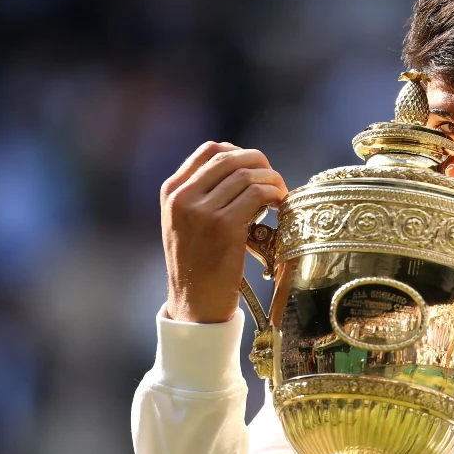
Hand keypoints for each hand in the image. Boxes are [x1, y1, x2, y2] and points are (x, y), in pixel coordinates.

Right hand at [160, 141, 287, 323]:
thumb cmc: (198, 265)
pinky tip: (280, 207)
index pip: (210, 150)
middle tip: (275, 182)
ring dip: (272, 180)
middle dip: (261, 164)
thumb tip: (242, 170)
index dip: (240, 153)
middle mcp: (183, 196)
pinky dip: (275, 194)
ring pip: (247, 174)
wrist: (194, 304)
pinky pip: (257, 194)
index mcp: (172, 191)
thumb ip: (202, 195)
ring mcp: (202, 211)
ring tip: (280, 196)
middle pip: (231, 157)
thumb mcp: (186, 223)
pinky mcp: (223, 226)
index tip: (256, 169)